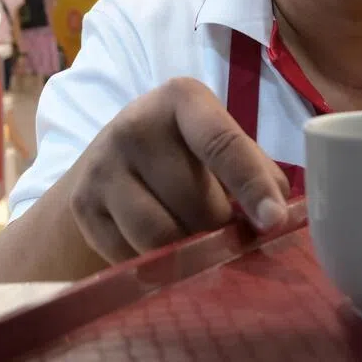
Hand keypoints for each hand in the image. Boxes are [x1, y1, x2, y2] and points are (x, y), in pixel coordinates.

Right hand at [69, 78, 289, 265]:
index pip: (223, 145)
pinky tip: (158, 243)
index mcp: (183, 99)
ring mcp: (103, 165)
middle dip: (220, 228)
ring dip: (188, 252)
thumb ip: (256, 170)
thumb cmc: (184, 151)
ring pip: (162, 238)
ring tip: (194, 237)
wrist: (110, 158)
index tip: (275, 221)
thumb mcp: (219, 141)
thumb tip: (278, 218)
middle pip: (196, 205)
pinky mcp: (82, 204)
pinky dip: (155, 263)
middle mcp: (136, 125)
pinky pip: (132, 256)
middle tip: (226, 229)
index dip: (253, 187)